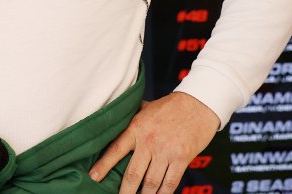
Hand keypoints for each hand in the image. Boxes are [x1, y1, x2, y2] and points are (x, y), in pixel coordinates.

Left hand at [90, 92, 218, 193]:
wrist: (198, 105)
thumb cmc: (169, 107)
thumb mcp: (145, 108)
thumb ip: (131, 117)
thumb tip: (116, 119)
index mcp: (136, 127)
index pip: (116, 149)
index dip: (103, 165)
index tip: (93, 177)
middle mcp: (149, 141)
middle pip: (133, 173)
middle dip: (125, 191)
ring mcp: (166, 151)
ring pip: (151, 182)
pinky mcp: (182, 159)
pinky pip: (170, 183)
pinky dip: (163, 193)